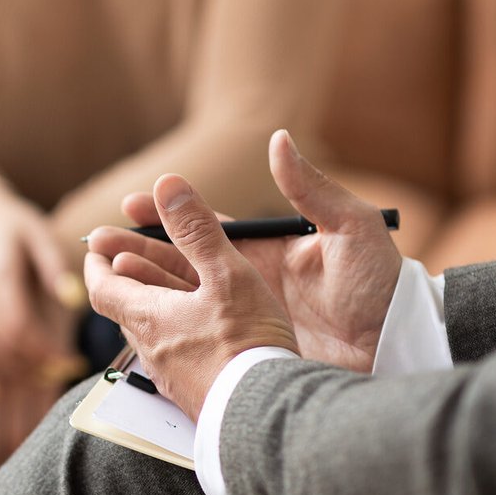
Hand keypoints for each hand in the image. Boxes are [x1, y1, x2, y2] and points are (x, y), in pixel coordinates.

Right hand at [0, 191, 85, 382]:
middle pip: (0, 348)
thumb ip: (55, 266)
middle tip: (59, 371)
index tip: (68, 359)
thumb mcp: (38, 233)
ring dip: (10, 374)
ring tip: (38, 374)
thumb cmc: (10, 224)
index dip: (44, 351)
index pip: (18, 327)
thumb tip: (73, 299)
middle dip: (32, 367)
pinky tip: (6, 375)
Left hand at [85, 174, 297, 420]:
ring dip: (154, 306)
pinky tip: (201, 331)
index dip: (97, 261)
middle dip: (127, 278)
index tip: (98, 243)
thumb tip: (166, 184)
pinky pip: (178, 355)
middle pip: (127, 308)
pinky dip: (179, 332)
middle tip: (127, 257)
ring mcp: (172, 376)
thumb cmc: (247, 343)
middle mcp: (151, 349)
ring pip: (153, 332)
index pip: (101, 287)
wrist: (269, 417)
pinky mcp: (195, 395)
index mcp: (147, 317)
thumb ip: (196, 229)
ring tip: (165, 288)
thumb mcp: (226, 274)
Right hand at [87, 130, 401, 371]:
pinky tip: (136, 334)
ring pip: (179, 302)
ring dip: (140, 290)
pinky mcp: (248, 353)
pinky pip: (197, 343)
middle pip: (180, 264)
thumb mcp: (352, 233)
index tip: (130, 203)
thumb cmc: (382, 290)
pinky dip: (165, 335)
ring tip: (100, 283)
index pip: (203, 228)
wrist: (399, 353)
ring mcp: (245, 320)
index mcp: (267, 249)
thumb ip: (312, 190)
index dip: (165, 214)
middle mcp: (249, 283)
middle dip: (136, 252)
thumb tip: (277, 140)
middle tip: (96, 245)